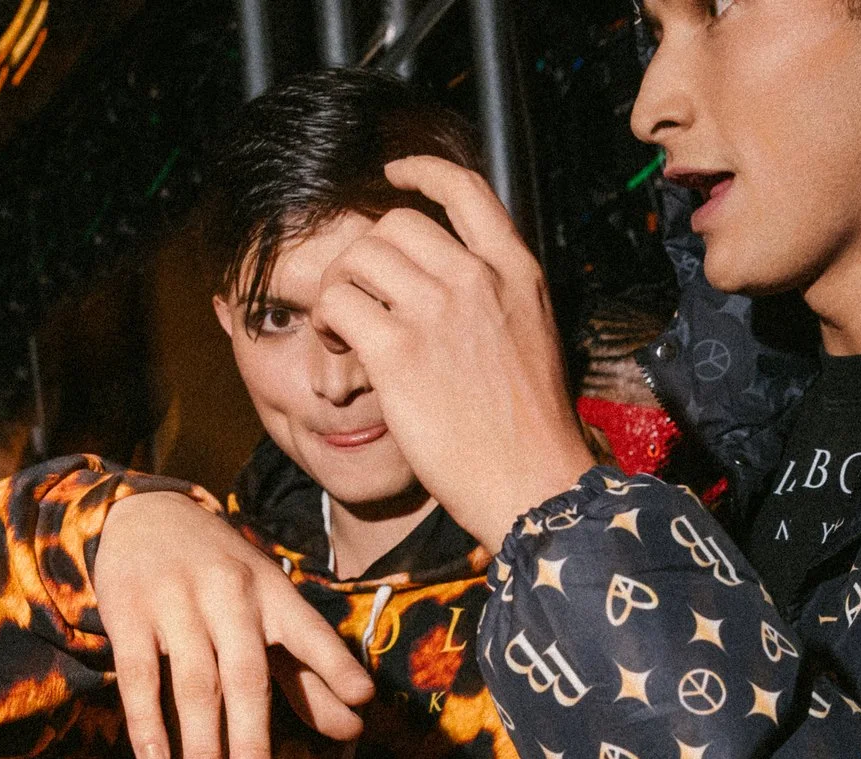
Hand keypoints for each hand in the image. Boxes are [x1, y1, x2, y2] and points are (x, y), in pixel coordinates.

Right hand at [93, 491, 376, 758]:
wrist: (148, 515)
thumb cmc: (223, 578)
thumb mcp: (269, 612)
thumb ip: (309, 672)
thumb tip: (354, 726)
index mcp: (272, 593)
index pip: (309, 631)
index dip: (335, 664)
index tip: (362, 700)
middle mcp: (230, 595)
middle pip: (245, 675)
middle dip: (251, 740)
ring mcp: (177, 602)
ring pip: (193, 682)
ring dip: (201, 745)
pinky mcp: (129, 611)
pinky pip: (138, 673)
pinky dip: (146, 720)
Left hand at [312, 157, 597, 551]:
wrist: (533, 483)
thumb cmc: (531, 430)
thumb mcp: (534, 339)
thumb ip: (499, 299)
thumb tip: (455, 282)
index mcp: (516, 274)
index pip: (465, 190)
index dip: (422, 172)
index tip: (394, 174)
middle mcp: (477, 281)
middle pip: (395, 223)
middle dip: (365, 255)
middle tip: (360, 298)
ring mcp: (438, 313)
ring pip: (358, 257)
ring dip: (340, 289)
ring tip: (347, 333)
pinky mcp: (399, 353)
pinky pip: (337, 304)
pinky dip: (327, 323)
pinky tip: (340, 353)